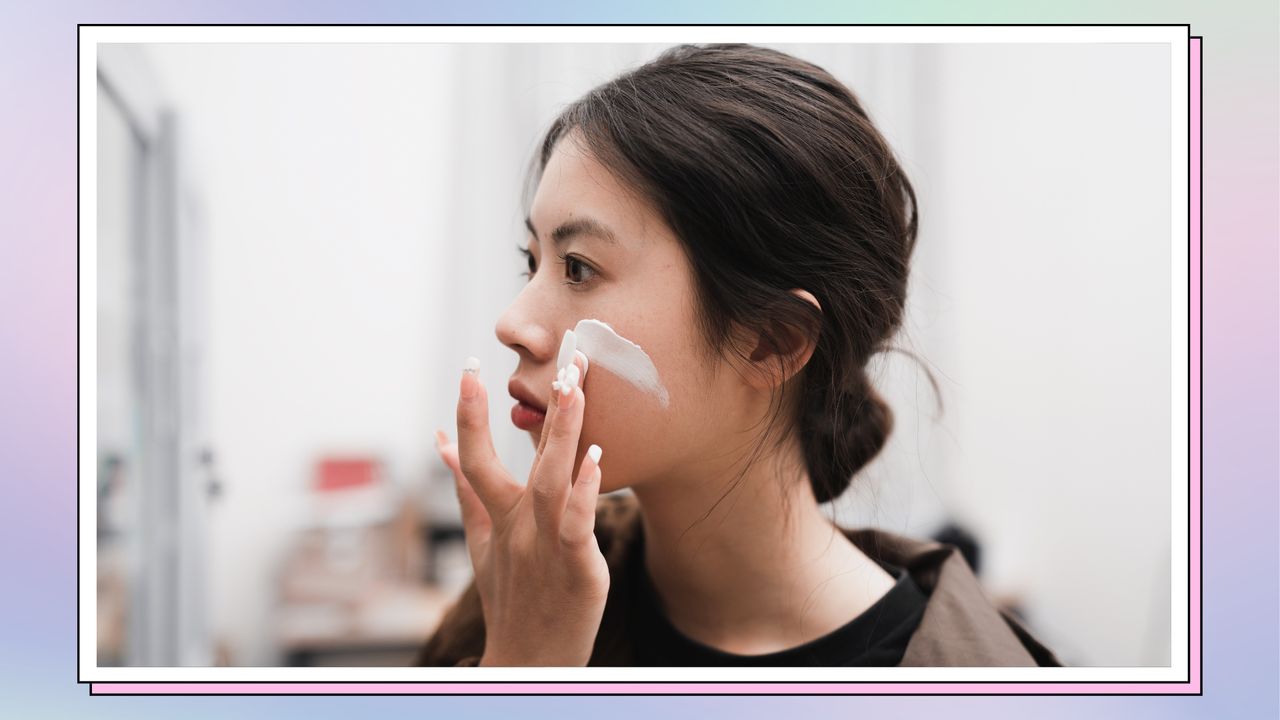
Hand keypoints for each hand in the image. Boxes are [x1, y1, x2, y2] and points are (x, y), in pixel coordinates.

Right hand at [434, 353, 607, 665]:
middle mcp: (518, 525)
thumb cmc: (510, 597)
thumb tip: (441, 443)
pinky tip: (596, 459)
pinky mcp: (576, 569)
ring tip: (577, 389)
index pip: (475, 455)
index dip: (468, 411)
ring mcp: (545, 546)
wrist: (528, 661)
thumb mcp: (481, 541)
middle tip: (561, 358)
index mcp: (497, 514)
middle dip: (544, 407)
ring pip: (553, 482)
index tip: (470, 367)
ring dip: (565, 434)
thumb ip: (466, 490)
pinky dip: (585, 493)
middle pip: (526, 458)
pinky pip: (578, 526)